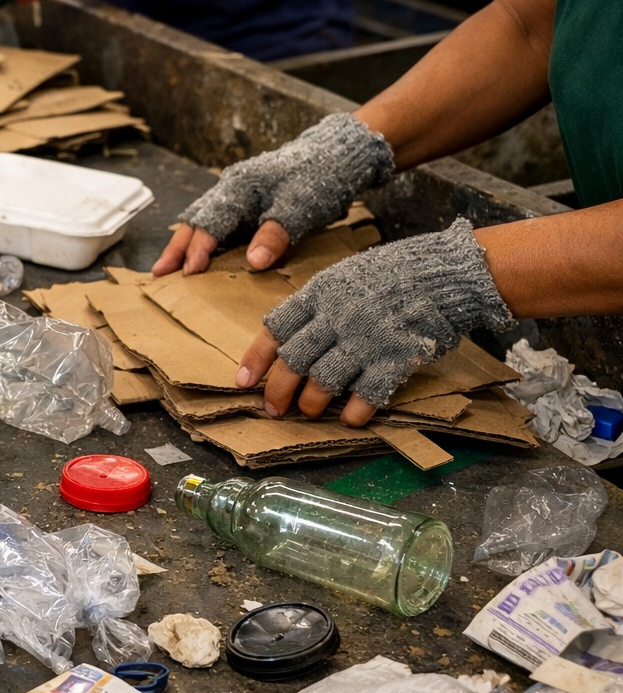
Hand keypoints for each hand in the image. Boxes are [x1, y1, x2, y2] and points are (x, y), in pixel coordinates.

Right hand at [152, 113, 394, 275]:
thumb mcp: (301, 207)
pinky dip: (203, 239)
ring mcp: (237, 194)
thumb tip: (253, 263)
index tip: (189, 273)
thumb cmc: (320, 177)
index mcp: (240, 187)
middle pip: (195, 220)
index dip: (198, 249)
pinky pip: (217, 222)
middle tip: (158, 273)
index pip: (210, 222)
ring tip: (169, 268)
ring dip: (186, 244)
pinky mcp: (247, 202)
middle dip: (176, 248)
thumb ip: (275, 235)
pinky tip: (200, 255)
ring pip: (202, 220)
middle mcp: (231, 188)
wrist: (338, 155)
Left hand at [233, 219, 513, 421]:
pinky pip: (367, 393)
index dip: (257, 358)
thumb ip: (319, 305)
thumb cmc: (396, 273)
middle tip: (274, 409)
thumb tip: (293, 337)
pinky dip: (355, 411)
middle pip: (293, 361)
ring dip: (312, 404)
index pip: (276, 328)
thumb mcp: (346, 276)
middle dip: (278, 391)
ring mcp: (366, 338)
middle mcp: (337, 317)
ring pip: (323, 381)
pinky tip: (351, 419)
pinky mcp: (395, 357)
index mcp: (320, 293)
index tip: (243, 380)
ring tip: (310, 413)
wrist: (448, 272)